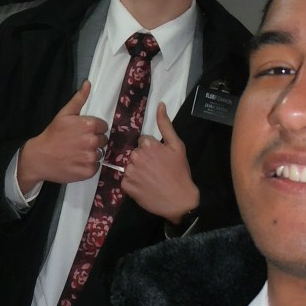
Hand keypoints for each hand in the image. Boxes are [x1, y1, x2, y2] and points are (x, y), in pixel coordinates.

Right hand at [16, 81, 108, 192]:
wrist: (39, 157)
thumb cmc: (52, 134)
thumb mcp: (64, 114)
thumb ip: (79, 99)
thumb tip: (88, 83)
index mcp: (89, 125)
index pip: (103, 127)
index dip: (94, 129)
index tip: (82, 133)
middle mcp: (92, 141)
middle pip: (103, 141)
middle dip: (94, 141)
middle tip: (79, 143)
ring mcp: (90, 157)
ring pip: (100, 154)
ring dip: (91, 154)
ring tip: (77, 153)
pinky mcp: (88, 171)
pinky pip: (95, 167)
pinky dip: (88, 166)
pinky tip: (77, 163)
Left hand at [123, 103, 199, 221]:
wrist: (179, 200)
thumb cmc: (180, 172)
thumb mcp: (177, 146)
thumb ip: (166, 125)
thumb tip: (160, 104)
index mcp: (147, 145)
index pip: (143, 142)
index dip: (152, 150)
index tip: (160, 159)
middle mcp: (136, 156)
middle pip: (134, 153)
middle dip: (143, 159)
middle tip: (156, 170)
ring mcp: (130, 172)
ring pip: (129, 165)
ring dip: (137, 171)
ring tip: (151, 179)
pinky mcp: (126, 186)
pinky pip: (125, 180)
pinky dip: (133, 183)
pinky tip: (144, 186)